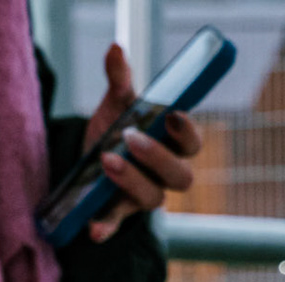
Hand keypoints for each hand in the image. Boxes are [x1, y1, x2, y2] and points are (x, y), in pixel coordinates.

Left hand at [83, 43, 203, 244]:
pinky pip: (116, 223)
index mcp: (172, 146)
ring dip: (132, 181)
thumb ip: (120, 80)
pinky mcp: (119, 211)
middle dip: (158, 157)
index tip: (172, 116)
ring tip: (106, 160)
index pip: (193, 145)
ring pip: (153, 199)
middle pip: (181, 177)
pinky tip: (93, 229)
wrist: (91, 156)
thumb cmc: (117, 128)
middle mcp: (165, 175)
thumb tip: (115, 48)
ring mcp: (144, 195)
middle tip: (130, 138)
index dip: (187, 134)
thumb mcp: (117, 104)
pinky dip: (106, 227)